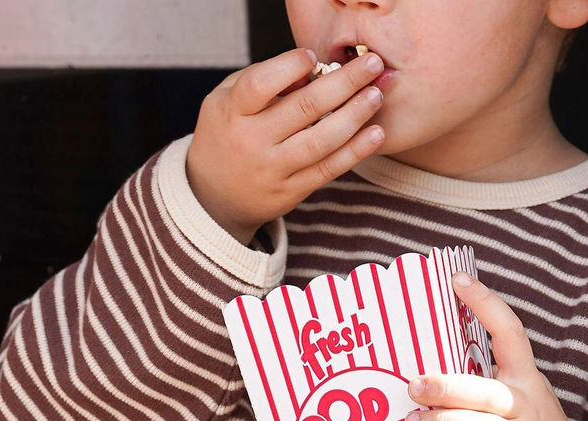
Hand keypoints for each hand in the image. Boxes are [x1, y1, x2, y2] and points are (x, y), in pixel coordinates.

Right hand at [186, 47, 386, 247]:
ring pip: (320, 141)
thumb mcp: (226, 100)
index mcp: (232, 112)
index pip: (261, 84)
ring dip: (354, 116)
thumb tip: (312, 69)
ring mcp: (272, 170)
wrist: (212, 198)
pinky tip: (376, 134)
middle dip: (344, 82)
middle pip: (304, 109)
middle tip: (372, 64)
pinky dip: (355, 152)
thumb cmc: (226, 134)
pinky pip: (327, 169)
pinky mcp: (290, 192)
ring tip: (376, 94)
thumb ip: (262, 79)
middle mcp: (251, 142)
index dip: (291, 66)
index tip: (313, 56)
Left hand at [404, 275, 587, 420]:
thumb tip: (423, 371)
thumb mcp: (517, 401)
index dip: (487, 304)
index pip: (510, 333)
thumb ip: (483, 386)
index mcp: (523, 379)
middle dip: (446, 387)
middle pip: (485, 391)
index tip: (457, 280)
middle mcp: (524, 406)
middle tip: (412, 386)